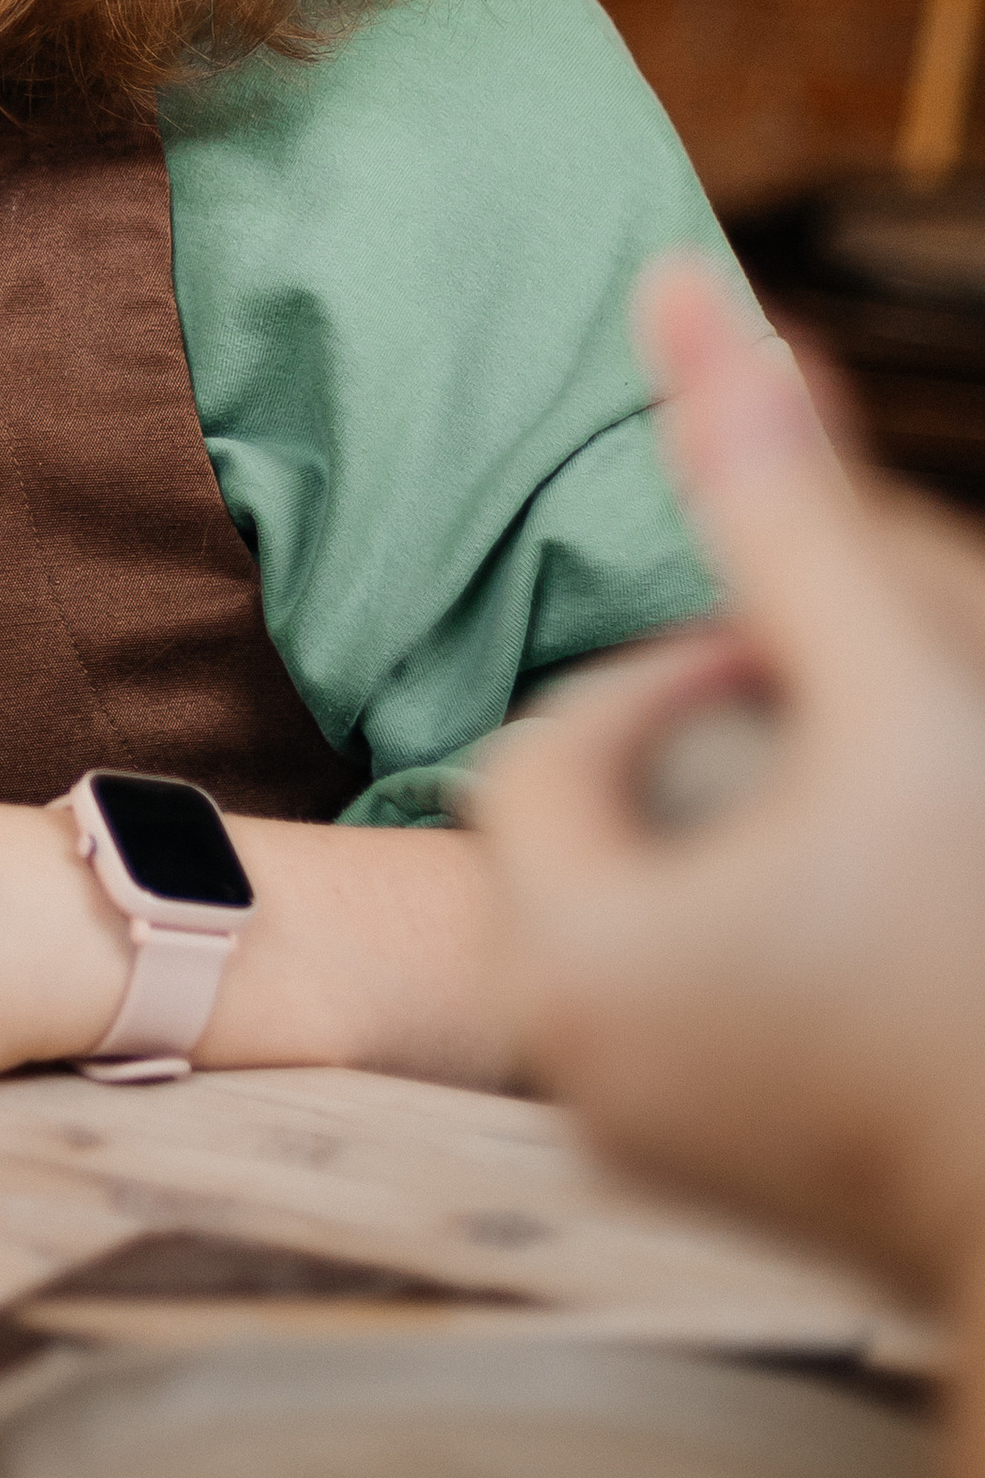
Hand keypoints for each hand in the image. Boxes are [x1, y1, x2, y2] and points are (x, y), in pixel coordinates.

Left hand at [475, 254, 984, 1304]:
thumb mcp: (898, 690)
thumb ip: (782, 503)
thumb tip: (677, 284)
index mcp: (574, 956)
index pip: (563, 739)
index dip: (686, 674)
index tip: (812, 671)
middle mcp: (581, 1070)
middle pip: (612, 830)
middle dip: (727, 755)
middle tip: (871, 736)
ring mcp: (659, 1150)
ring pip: (670, 919)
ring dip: (763, 843)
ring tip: (903, 826)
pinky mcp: (742, 1194)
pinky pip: (721, 1013)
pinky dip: (791, 942)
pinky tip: (915, 927)